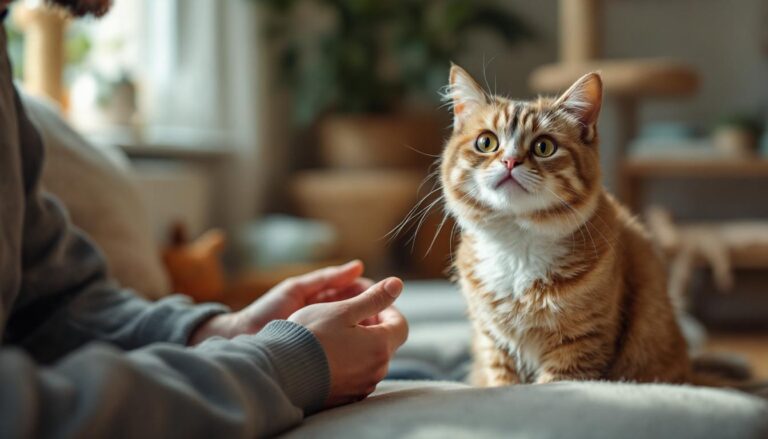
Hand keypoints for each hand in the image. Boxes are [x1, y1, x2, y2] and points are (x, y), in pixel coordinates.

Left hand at [189, 260, 370, 344]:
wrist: (242, 341)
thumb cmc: (266, 313)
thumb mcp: (297, 289)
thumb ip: (327, 278)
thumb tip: (359, 266)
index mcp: (323, 299)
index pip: (357, 293)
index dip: (371, 293)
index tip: (382, 296)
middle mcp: (327, 318)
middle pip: (362, 313)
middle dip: (374, 313)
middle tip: (384, 317)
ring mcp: (326, 338)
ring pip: (358, 334)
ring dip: (368, 332)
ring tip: (376, 332)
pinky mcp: (324, 357)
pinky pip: (348, 353)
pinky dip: (358, 350)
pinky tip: (362, 350)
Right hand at [289, 277, 407, 406]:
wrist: (281, 374)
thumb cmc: (310, 337)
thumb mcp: (343, 311)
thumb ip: (373, 298)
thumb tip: (397, 284)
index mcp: (380, 347)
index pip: (401, 325)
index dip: (388, 309)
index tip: (370, 301)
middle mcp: (376, 371)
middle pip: (386, 342)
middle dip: (374, 324)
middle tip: (350, 312)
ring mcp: (361, 387)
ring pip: (371, 359)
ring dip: (361, 342)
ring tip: (335, 330)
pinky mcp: (346, 398)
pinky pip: (356, 375)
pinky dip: (350, 360)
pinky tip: (328, 352)